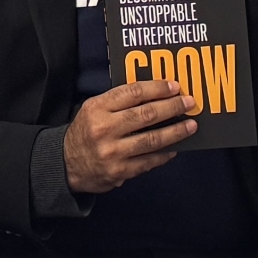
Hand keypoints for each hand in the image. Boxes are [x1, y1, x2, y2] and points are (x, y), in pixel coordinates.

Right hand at [62, 79, 197, 193]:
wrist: (67, 164)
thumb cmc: (86, 131)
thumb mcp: (93, 108)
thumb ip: (118, 101)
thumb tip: (155, 95)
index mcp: (97, 108)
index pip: (133, 93)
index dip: (157, 88)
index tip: (175, 86)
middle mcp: (104, 129)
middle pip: (146, 115)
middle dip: (172, 107)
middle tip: (189, 103)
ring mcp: (113, 152)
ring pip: (152, 139)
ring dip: (176, 132)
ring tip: (190, 126)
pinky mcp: (120, 171)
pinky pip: (149, 161)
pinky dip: (165, 154)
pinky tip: (175, 147)